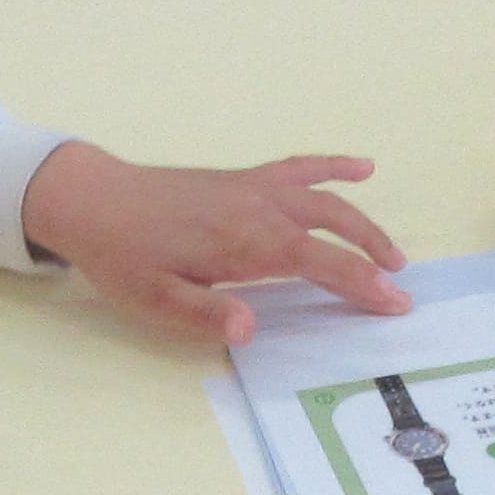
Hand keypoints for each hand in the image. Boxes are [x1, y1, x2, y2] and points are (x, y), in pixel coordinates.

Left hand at [23, 146, 406, 347]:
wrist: (93, 200)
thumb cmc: (123, 256)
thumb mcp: (155, 299)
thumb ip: (205, 314)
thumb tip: (250, 328)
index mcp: (245, 242)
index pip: (319, 263)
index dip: (360, 284)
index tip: (394, 304)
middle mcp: (258, 208)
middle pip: (333, 227)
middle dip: (372, 256)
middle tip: (401, 288)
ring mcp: (253, 188)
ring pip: (324, 198)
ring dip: (363, 222)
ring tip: (392, 251)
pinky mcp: (243, 179)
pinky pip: (298, 168)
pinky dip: (331, 167)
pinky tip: (360, 166)